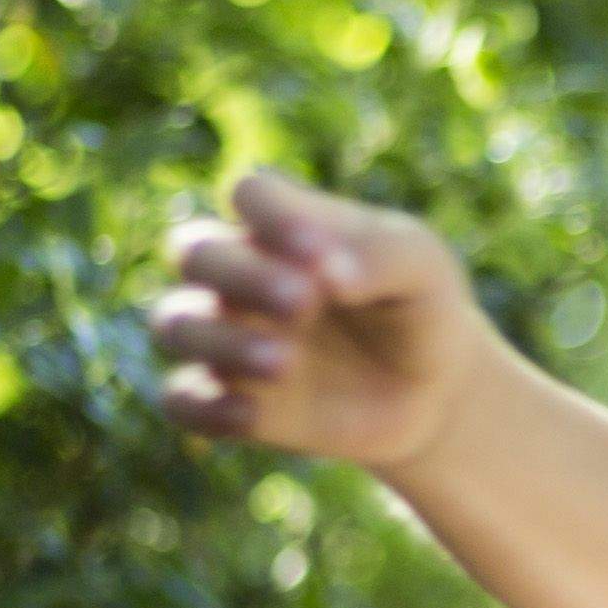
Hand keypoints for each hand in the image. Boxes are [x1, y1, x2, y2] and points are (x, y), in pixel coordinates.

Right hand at [148, 172, 492, 469]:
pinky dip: (202, 407)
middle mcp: (244, 273)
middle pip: (193, 250)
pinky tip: (250, 413)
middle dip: (240, 275)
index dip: (272, 216)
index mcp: (288, 224)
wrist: (431, 395)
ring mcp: (230, 335)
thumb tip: (326, 272)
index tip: (321, 252)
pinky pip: (181, 400)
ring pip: (175, 323)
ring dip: (219, 340)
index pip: (251, 194)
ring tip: (284, 363)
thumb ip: (380, 256)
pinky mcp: (229, 398)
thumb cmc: (419, 310)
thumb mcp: (422, 270)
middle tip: (304, 303)